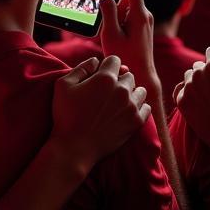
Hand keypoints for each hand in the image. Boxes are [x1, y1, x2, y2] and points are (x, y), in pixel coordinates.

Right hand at [51, 55, 149, 175]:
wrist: (75, 148)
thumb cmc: (66, 116)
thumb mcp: (63, 85)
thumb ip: (81, 68)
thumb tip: (96, 61)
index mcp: (105, 78)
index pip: (114, 60)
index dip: (106, 67)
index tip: (99, 78)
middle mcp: (122, 90)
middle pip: (128, 75)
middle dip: (119, 80)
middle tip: (105, 93)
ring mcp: (131, 106)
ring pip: (140, 90)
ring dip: (131, 93)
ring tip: (118, 102)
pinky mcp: (136, 122)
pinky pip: (146, 107)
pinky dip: (138, 107)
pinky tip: (126, 112)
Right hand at [100, 0, 159, 95]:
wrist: (141, 75)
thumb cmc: (125, 57)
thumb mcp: (111, 35)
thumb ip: (108, 13)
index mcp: (139, 14)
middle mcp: (145, 14)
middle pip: (124, 0)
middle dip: (114, 11)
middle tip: (112, 34)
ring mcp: (146, 20)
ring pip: (124, 10)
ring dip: (116, 20)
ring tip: (117, 41)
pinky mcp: (144, 25)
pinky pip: (127, 18)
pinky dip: (119, 26)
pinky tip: (120, 42)